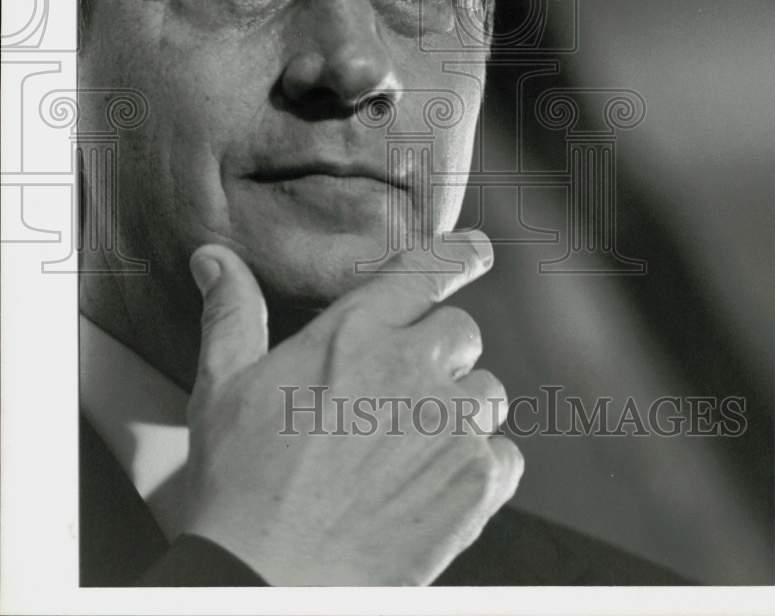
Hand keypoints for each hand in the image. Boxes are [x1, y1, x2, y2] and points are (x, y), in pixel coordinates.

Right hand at [181, 233, 523, 584]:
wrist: (268, 583)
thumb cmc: (240, 486)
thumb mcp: (222, 388)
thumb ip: (231, 313)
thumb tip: (213, 258)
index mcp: (354, 332)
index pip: (427, 269)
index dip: (460, 254)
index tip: (478, 250)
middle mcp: (411, 365)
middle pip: (462, 333)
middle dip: (440, 355)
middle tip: (400, 398)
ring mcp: (449, 424)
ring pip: (487, 393)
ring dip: (460, 413)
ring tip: (409, 452)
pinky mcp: (476, 481)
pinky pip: (504, 455)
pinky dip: (478, 468)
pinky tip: (430, 490)